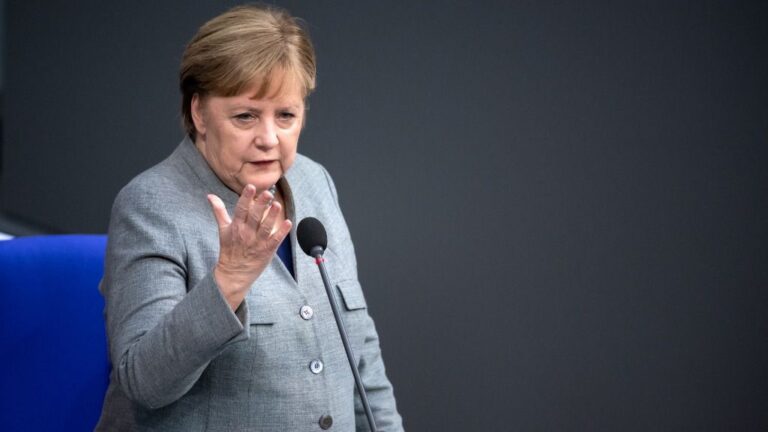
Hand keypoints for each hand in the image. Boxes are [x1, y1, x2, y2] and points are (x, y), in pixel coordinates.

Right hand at [207, 184, 292, 309]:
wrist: (234, 274)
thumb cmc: (229, 249)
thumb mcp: (223, 229)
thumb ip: (218, 211)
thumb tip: (210, 195)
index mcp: (236, 226)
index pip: (241, 209)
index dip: (246, 198)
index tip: (251, 187)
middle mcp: (247, 233)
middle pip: (255, 216)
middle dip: (261, 205)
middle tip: (268, 193)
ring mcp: (257, 242)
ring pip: (266, 227)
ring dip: (272, 216)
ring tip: (277, 205)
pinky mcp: (267, 250)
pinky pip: (275, 240)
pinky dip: (282, 232)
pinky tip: (289, 223)